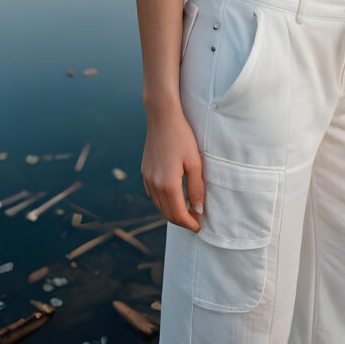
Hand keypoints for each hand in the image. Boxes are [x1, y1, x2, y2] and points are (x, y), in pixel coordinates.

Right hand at [141, 109, 205, 229]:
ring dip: (172, 212)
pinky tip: (173, 197)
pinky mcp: (145, 171)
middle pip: (167, 213)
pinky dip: (163, 202)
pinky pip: (153, 195)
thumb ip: (196, 187)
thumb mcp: (195, 162)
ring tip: (187, 210)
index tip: (199, 227)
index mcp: (167, 184)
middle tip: (196, 220)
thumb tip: (198, 210)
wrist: (162, 117)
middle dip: (181, 220)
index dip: (189, 223)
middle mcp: (154, 184)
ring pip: (159, 205)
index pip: (178, 214)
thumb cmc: (182, 137)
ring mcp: (147, 178)